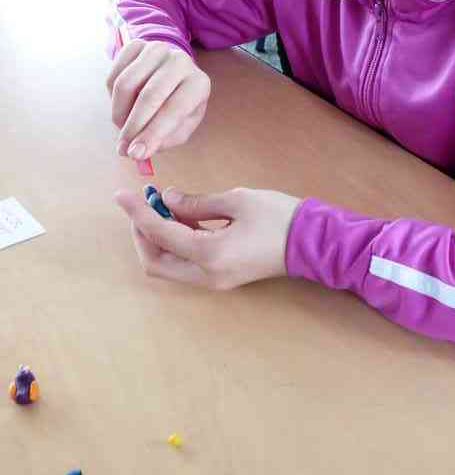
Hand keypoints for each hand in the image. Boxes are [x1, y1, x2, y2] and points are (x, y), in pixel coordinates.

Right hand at [107, 40, 210, 160]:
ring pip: (125, 84)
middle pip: (149, 96)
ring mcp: (157, 49)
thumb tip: (137, 151)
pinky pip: (114, 75)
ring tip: (123, 128)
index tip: (136, 154)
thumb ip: (163, 139)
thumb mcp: (181, 126)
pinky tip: (121, 107)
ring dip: (119, 113)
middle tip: (123, 149)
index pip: (174, 110)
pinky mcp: (136, 45)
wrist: (172, 72)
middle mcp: (180, 61)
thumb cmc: (178, 105)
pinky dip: (111, 97)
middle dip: (133, 127)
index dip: (153, 134)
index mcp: (198, 83)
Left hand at [115, 186, 303, 288]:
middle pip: (156, 262)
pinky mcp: (222, 276)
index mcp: (209, 255)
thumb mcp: (236, 200)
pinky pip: (186, 263)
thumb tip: (167, 199)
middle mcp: (207, 275)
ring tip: (161, 205)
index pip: (159, 233)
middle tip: (143, 204)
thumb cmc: (279, 217)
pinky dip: (175, 242)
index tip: (122, 194)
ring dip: (158, 237)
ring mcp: (214, 280)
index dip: (137, 213)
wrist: (313, 242)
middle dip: (142, 232)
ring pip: (169, 265)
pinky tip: (180, 217)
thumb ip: (196, 202)